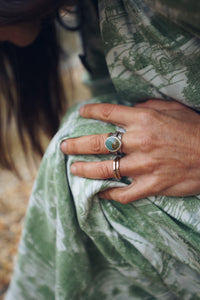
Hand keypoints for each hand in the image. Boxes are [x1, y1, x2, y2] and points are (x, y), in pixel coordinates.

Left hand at [61, 100, 199, 202]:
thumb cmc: (195, 128)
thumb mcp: (173, 108)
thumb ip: (148, 106)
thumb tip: (130, 106)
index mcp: (144, 119)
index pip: (108, 113)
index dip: (91, 111)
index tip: (81, 113)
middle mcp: (140, 142)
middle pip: (98, 143)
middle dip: (76, 144)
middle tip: (64, 146)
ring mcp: (145, 166)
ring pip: (105, 170)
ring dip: (85, 170)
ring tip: (73, 169)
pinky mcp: (153, 185)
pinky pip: (124, 194)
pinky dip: (109, 194)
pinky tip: (99, 194)